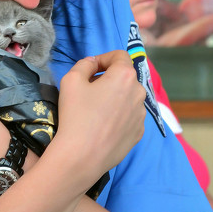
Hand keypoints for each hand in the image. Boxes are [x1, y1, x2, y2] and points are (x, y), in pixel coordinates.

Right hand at [54, 51, 145, 180]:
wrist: (82, 156)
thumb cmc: (75, 115)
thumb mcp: (70, 80)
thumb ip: (84, 64)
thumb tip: (93, 63)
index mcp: (125, 76)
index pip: (119, 56)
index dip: (103, 58)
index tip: (90, 69)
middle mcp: (139, 92)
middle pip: (125, 77)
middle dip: (109, 78)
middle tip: (89, 90)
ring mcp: (141, 115)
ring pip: (129, 97)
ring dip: (115, 97)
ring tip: (96, 111)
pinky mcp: (139, 133)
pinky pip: (130, 116)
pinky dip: (119, 115)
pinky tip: (103, 126)